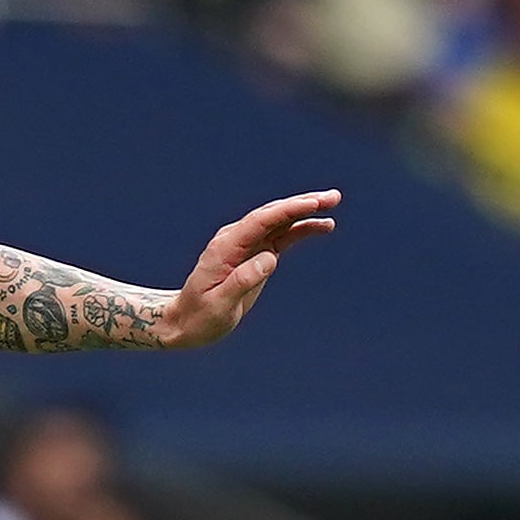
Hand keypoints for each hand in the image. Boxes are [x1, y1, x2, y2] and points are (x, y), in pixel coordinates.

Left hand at [156, 190, 340, 350]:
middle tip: (332, 197)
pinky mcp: (255, 255)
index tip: (312, 204)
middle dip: (302, 204)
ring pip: (280, 222)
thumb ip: (242, 281)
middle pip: (272, 215)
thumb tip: (270, 259)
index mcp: (225, 247)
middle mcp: (235, 240)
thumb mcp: (219, 304)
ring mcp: (246, 245)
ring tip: (333, 204)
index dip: (287, 210)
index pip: (260, 222)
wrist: (186, 322)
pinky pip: (282, 237)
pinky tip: (323, 225)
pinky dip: (302, 229)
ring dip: (306, 212)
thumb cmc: (199, 316)